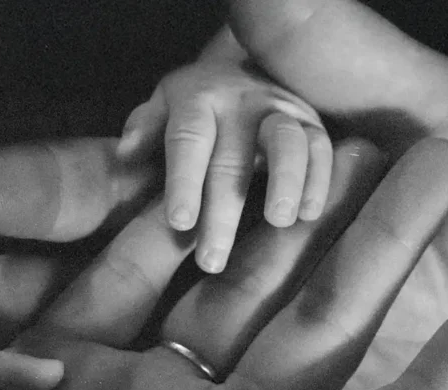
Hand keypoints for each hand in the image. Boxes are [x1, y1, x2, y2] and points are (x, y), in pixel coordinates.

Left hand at [117, 59, 332, 272]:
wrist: (247, 70)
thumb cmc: (196, 106)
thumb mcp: (163, 105)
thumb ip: (144, 128)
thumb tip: (126, 153)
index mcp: (197, 100)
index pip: (188, 140)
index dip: (184, 181)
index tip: (179, 223)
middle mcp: (241, 102)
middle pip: (232, 159)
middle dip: (223, 212)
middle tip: (212, 261)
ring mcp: (281, 110)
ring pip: (287, 144)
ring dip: (285, 182)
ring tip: (278, 222)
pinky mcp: (312, 123)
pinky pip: (321, 149)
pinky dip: (318, 180)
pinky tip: (308, 215)